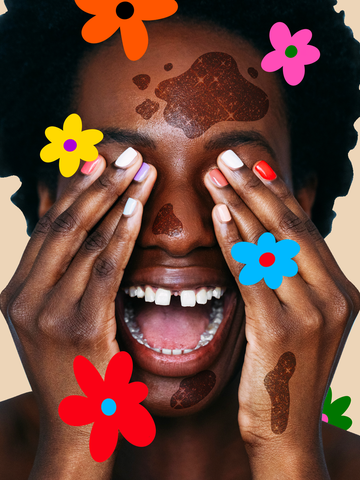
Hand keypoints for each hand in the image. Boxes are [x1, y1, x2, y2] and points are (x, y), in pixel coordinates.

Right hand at [0, 150, 156, 478]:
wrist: (75, 423)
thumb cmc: (75, 368)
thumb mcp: (56, 319)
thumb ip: (64, 278)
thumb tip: (91, 231)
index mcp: (15, 292)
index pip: (48, 228)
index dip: (74, 190)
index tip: (97, 160)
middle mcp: (23, 298)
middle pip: (64, 225)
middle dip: (98, 184)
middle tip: (126, 154)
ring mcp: (46, 313)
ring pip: (85, 240)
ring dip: (116, 199)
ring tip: (140, 170)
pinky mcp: (78, 327)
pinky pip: (104, 268)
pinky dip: (120, 234)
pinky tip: (136, 208)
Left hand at [204, 150, 359, 478]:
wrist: (284, 431)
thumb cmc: (282, 370)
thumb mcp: (297, 317)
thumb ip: (288, 276)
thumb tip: (266, 234)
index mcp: (342, 290)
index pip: (305, 229)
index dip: (277, 192)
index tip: (251, 164)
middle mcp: (336, 296)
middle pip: (291, 228)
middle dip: (256, 188)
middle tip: (228, 158)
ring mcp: (314, 313)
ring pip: (272, 245)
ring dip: (240, 206)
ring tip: (215, 177)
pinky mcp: (283, 329)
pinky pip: (254, 275)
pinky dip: (235, 243)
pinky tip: (217, 217)